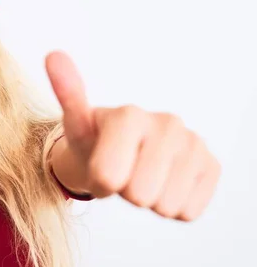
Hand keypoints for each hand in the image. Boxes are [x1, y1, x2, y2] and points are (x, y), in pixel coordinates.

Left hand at [45, 51, 220, 220]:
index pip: (107, 177)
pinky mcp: (212, 165)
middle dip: (124, 191)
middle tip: (122, 171)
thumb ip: (67, 95)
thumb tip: (53, 55)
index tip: (99, 163)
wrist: (120, 152)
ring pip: (165, 206)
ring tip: (140, 175)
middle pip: (138, 195)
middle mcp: (168, 122)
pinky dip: (172, 207)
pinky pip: (189, 211)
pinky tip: (164, 183)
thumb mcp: (75, 125)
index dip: (99, 181)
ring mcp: (193, 143)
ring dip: (148, 201)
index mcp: (130, 115)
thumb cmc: (95, 140)